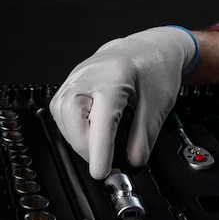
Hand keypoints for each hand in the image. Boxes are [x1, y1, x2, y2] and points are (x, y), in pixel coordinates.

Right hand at [49, 26, 197, 178]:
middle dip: (83, 144)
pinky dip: (72, 127)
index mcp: (115, 78)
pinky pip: (60, 108)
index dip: (99, 151)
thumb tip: (132, 163)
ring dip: (76, 136)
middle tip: (103, 159)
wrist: (150, 48)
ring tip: (98, 144)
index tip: (101, 172)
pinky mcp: (71, 82)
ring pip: (60, 112)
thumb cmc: (155, 70)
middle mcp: (90, 74)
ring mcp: (77, 76)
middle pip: (69, 113)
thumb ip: (144, 138)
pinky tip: (88, 130)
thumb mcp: (158, 107)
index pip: (101, 119)